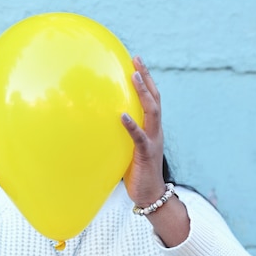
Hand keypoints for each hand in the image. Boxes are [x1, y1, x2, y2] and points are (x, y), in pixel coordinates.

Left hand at [121, 56, 189, 246]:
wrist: (150, 195)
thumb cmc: (136, 172)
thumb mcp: (128, 149)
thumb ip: (120, 136)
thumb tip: (100, 124)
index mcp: (152, 129)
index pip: (151, 99)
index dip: (145, 80)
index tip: (136, 62)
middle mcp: (156, 131)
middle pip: (155, 98)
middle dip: (146, 78)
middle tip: (136, 59)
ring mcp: (153, 141)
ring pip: (152, 112)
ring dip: (143, 93)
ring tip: (133, 77)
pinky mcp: (146, 154)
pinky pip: (140, 137)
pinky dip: (132, 125)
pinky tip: (122, 116)